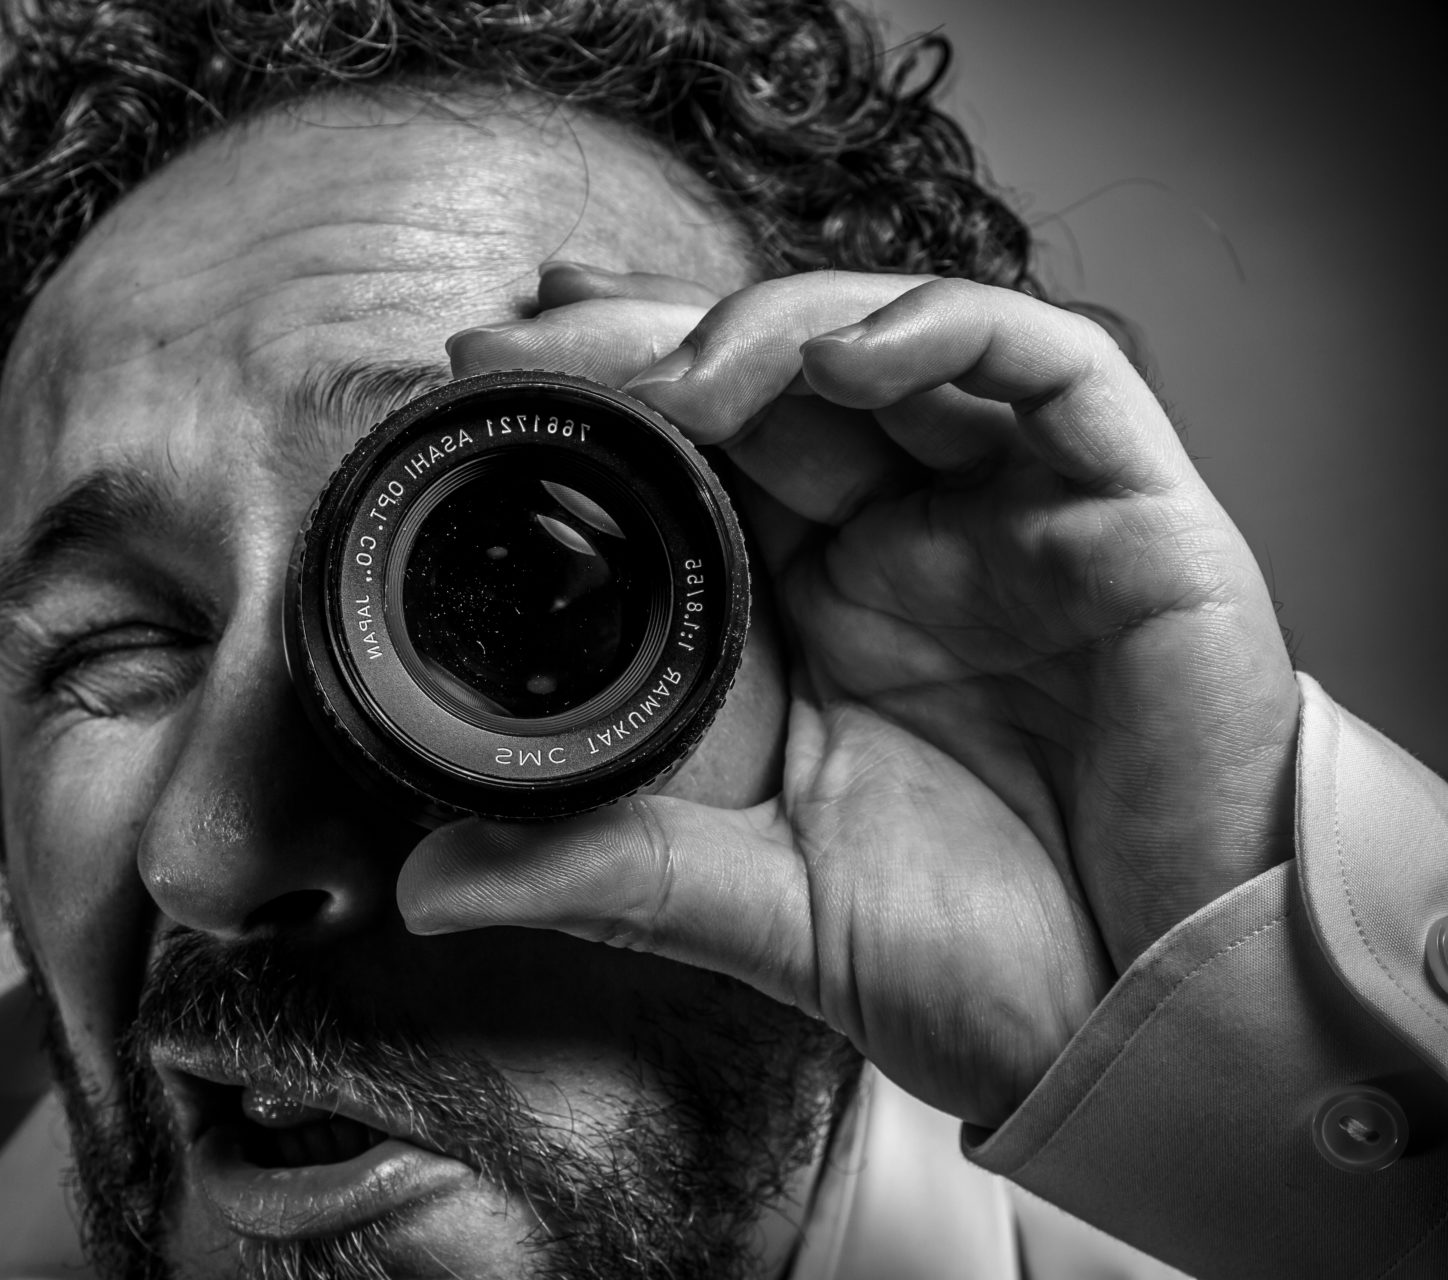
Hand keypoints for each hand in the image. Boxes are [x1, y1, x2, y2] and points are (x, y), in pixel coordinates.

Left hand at [396, 265, 1301, 1126]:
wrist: (1150, 1036)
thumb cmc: (987, 966)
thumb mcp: (762, 905)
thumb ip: (607, 873)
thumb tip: (423, 888)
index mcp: (821, 607)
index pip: (703, 450)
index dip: (607, 388)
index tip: (494, 367)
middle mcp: (912, 542)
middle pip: (774, 375)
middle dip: (652, 332)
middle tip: (540, 331)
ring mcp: (1019, 519)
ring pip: (897, 344)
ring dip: (779, 330)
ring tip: (679, 375)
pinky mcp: (1130, 519)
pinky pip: (1058, 371)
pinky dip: (953, 335)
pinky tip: (854, 361)